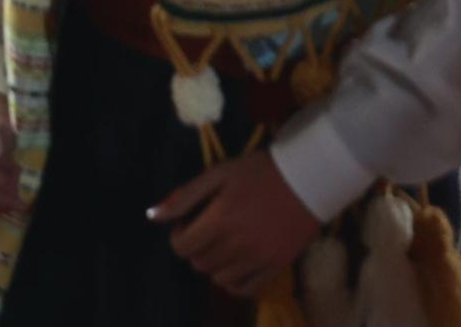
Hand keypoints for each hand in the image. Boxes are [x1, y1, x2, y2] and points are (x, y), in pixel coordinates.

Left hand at [149, 151, 320, 298]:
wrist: (307, 179)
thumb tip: (153, 216)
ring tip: (222, 244)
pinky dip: (235, 282)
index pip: (182, 247)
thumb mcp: (216, 174)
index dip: (178, 236)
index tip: (188, 223)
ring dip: (214, 264)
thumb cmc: (258, 172)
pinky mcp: (278, 266)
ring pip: (219, 278)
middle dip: (195, 248)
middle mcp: (238, 245)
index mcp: (220, 220)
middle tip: (205, 230)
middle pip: (199, 263)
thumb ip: (184, 197)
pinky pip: (247, 289)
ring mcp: (259, 259)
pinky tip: (235, 264)